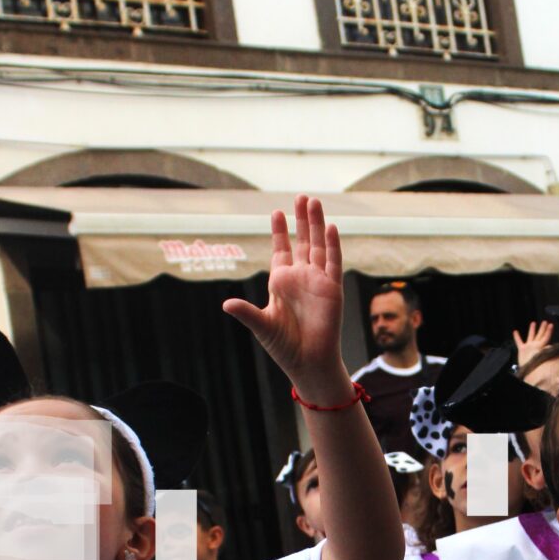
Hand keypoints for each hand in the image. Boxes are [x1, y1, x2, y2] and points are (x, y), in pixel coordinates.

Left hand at [223, 196, 344, 395]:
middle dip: (301, 220)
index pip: (281, 250)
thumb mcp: (262, 326)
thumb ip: (246, 312)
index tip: (277, 212)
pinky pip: (333, 263)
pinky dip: (332, 246)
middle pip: (303, 242)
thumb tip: (226, 304)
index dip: (279, 232)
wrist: (308, 362)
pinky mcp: (332, 290)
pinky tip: (329, 227)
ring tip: (314, 202)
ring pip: (319, 246)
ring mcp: (318, 282)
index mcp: (282, 282)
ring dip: (316, 225)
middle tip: (301, 196)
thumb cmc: (284, 347)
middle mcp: (301, 278)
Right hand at [512, 320, 553, 367]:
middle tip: (545, 322)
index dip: (548, 331)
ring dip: (532, 330)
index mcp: (541, 346)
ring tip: (533, 323)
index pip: (546, 337)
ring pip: (531, 336)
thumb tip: (554, 346)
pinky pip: (519, 342)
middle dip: (542, 328)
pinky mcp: (522, 350)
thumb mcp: (543, 356)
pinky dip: (517, 337)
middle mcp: (536, 345)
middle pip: (540, 335)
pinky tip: (515, 332)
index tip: (551, 325)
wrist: (528, 371)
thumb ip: (548, 351)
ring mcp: (529, 347)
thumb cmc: (536, 364)